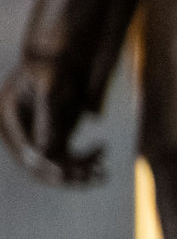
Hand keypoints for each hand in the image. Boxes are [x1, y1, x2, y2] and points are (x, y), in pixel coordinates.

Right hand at [0, 56, 103, 186]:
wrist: (61, 62)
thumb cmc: (54, 68)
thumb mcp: (50, 86)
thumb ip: (46, 116)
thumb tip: (44, 151)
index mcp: (10, 118)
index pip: (25, 151)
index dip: (44, 165)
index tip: (66, 173)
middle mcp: (19, 132)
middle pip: (39, 165)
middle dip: (66, 174)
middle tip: (92, 176)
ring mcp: (36, 137)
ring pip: (55, 166)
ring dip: (80, 172)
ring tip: (104, 172)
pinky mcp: (53, 138)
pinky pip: (68, 158)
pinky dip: (85, 160)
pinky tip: (103, 149)